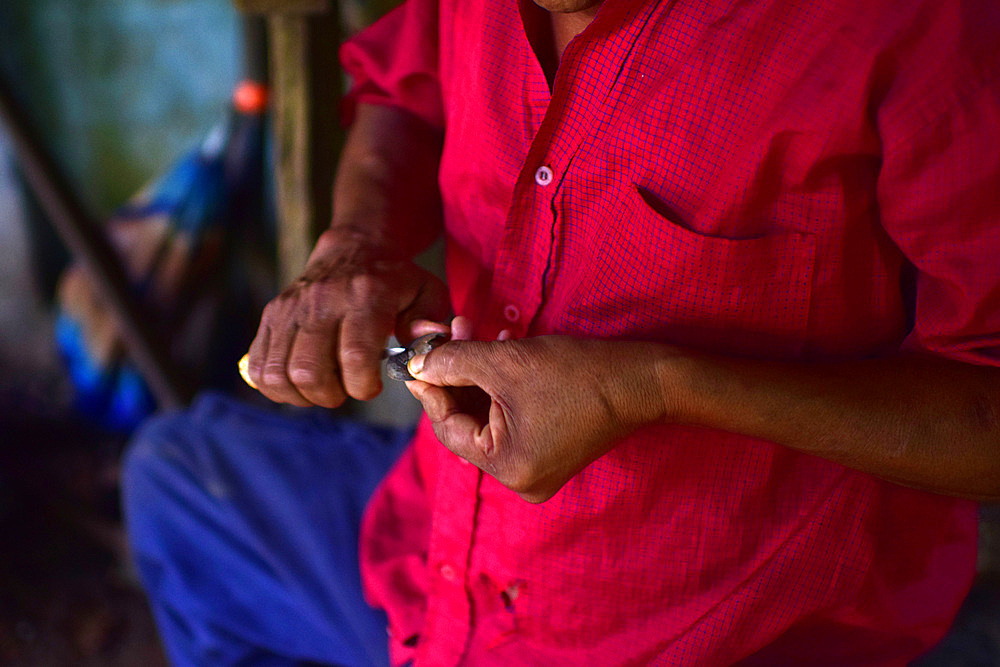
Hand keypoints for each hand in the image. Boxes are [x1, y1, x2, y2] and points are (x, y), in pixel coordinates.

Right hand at [245, 230, 449, 406]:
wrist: (355, 248)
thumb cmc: (395, 281)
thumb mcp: (428, 292)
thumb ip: (430, 323)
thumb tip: (420, 351)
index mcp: (365, 295)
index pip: (354, 356)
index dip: (363, 386)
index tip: (372, 387)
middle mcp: (322, 301)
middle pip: (309, 372)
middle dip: (331, 396)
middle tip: (346, 390)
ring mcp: (291, 308)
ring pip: (279, 374)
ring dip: (302, 395)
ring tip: (324, 388)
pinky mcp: (271, 316)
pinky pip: (258, 367)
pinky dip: (277, 387)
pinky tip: (301, 383)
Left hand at [405, 333, 669, 501]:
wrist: (643, 379)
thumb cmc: (577, 374)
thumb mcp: (505, 362)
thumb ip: (454, 363)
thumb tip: (417, 366)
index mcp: (508, 468)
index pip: (449, 428)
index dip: (430, 389)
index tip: (416, 359)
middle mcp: (521, 480)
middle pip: (469, 422)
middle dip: (458, 374)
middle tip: (449, 334)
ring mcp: (539, 468)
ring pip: (490, 416)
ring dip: (480, 373)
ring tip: (474, 330)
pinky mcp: (553, 451)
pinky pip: (513, 419)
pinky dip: (503, 386)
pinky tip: (502, 347)